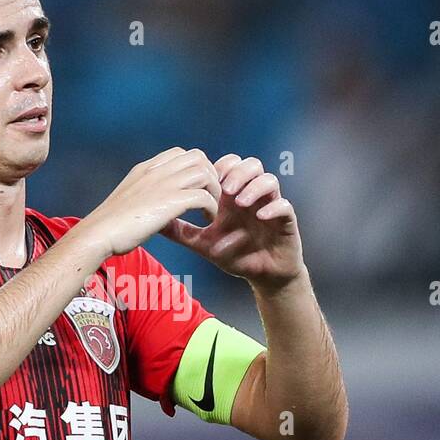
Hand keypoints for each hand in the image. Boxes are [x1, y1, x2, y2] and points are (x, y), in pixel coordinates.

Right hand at [80, 147, 220, 256]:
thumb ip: (144, 195)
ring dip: (214, 191)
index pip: (180, 153)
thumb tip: (153, 205)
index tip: (196, 188)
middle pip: (198, 157)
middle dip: (210, 175)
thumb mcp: (128, 200)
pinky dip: (210, 208)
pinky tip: (206, 220)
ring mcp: (164, 184)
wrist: (99, 233)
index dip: (194, 168)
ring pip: (204, 173)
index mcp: (146, 169)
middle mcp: (156, 171)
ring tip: (210, 209)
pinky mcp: (170, 201)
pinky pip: (203, 196)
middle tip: (209, 197)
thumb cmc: (110, 224)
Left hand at [161, 154, 302, 290]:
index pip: (230, 165)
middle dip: (237, 172)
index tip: (207, 181)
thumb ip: (181, 231)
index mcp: (234, 196)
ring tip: (239, 202)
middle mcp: (253, 196)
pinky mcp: (286, 221)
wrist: (262, 275)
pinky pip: (285, 205)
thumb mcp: (203, 243)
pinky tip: (260, 217)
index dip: (220, 167)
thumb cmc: (235, 255)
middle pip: (251, 164)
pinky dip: (273, 207)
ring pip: (270, 179)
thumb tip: (154, 222)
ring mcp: (270, 206)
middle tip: (224, 188)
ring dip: (254, 186)